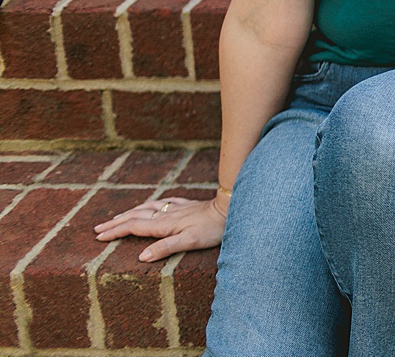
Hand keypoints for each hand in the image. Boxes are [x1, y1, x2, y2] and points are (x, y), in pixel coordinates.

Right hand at [93, 195, 226, 261]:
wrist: (230, 209)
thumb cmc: (212, 229)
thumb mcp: (190, 242)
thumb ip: (165, 248)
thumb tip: (141, 257)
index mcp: (163, 225)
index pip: (133, 227)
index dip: (115, 232)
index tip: (99, 237)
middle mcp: (166, 214)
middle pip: (135, 216)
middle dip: (115, 223)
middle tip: (98, 228)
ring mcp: (176, 208)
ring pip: (146, 208)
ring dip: (129, 213)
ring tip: (117, 217)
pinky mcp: (186, 205)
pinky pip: (162, 202)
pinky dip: (150, 205)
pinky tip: (152, 204)